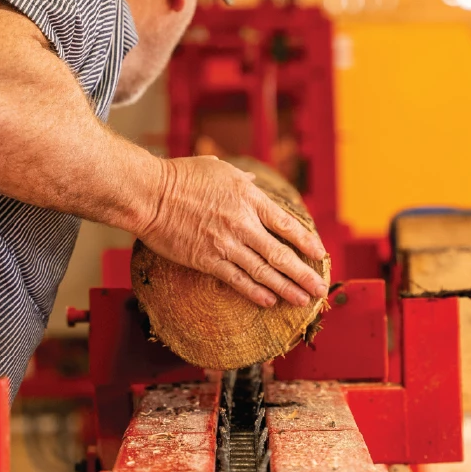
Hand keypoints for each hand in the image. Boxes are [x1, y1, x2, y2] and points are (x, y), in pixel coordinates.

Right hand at [137, 156, 328, 308]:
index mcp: (249, 198)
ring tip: (302, 301)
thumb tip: (255, 183)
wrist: (150, 195)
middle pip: (281, 254)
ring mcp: (226, 244)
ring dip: (285, 289)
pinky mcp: (207, 260)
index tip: (320, 254)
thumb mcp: (218, 169)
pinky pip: (237, 280)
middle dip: (303, 274)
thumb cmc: (181, 176)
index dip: (306, 242)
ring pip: (263, 272)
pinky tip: (269, 302)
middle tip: (319, 290)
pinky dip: (254, 292)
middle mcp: (243, 223)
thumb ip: (242, 180)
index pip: (286, 224)